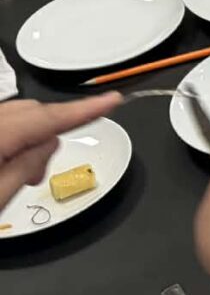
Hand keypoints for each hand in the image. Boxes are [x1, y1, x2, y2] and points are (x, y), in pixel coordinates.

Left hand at [0, 92, 125, 209]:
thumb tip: (50, 143)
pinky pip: (5, 122)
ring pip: (19, 115)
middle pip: (34, 111)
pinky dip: (14, 137)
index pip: (49, 116)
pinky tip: (5, 162)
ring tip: (18, 175)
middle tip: (37, 174)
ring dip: (29, 137)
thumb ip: (29, 165)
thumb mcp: (2, 194)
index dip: (85, 109)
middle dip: (47, 133)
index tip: (113, 100)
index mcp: (0, 133)